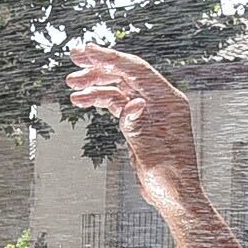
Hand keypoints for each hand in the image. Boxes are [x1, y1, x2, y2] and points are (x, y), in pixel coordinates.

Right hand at [66, 46, 213, 230]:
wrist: (174, 196)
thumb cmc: (170, 177)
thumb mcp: (151, 152)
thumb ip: (138, 126)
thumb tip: (131, 104)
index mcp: (168, 102)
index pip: (136, 71)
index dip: (110, 58)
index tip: (87, 51)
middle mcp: (161, 101)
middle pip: (127, 74)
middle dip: (100, 65)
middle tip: (74, 58)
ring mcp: (151, 110)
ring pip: (120, 87)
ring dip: (96, 84)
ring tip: (72, 86)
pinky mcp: (141, 122)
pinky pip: (119, 103)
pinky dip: (100, 100)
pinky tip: (82, 100)